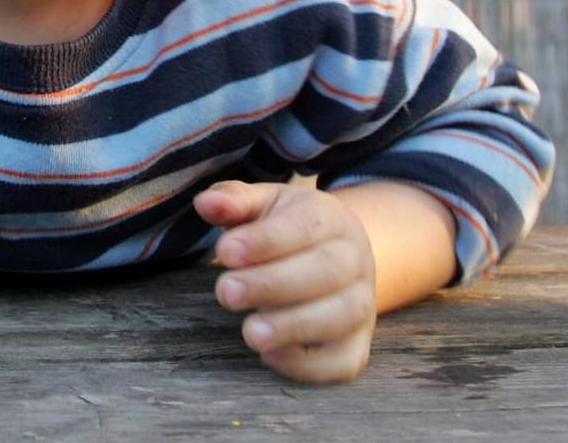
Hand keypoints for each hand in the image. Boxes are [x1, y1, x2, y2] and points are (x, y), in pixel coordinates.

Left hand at [193, 179, 376, 382]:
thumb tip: (206, 203)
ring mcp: (361, 303)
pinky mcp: (356, 344)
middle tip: (226, 292)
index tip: (225, 252)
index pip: (304, 225)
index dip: (265, 241)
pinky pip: (344, 360)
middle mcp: (355, 259)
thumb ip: (235, 201)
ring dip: (293, 326)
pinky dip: (310, 365)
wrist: (337, 255)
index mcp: (330, 218)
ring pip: (341, 316)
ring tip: (250, 332)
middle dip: (273, 284)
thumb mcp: (264, 204)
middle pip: (326, 271)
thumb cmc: (288, 228)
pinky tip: (270, 356)